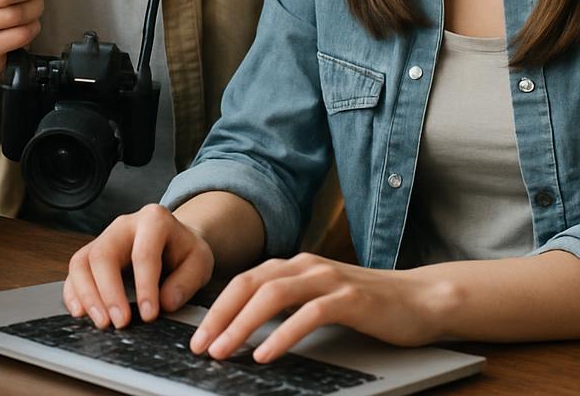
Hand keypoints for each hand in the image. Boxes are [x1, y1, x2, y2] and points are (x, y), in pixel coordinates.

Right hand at [63, 204, 213, 329]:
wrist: (175, 240)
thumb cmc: (185, 251)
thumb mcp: (199, 262)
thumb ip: (186, 281)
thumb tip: (165, 302)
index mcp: (154, 220)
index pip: (143, 253)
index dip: (145, 286)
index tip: (149, 314)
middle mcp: (123, 224)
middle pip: (103, 254)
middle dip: (108, 291)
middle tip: (120, 322)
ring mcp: (104, 237)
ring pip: (82, 261)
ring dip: (87, 295)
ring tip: (101, 322)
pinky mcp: (92, 253)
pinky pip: (75, 271)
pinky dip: (74, 293)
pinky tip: (81, 313)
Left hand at [191, 254, 444, 362]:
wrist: (421, 299)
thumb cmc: (368, 304)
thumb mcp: (319, 297)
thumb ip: (287, 302)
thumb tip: (246, 324)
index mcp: (294, 265)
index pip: (243, 281)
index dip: (217, 307)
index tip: (198, 335)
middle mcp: (305, 265)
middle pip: (249, 285)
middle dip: (220, 315)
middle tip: (200, 345)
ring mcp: (327, 279)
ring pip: (272, 296)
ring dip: (242, 325)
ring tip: (224, 351)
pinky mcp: (349, 298)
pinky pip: (307, 315)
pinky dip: (282, 334)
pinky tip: (266, 353)